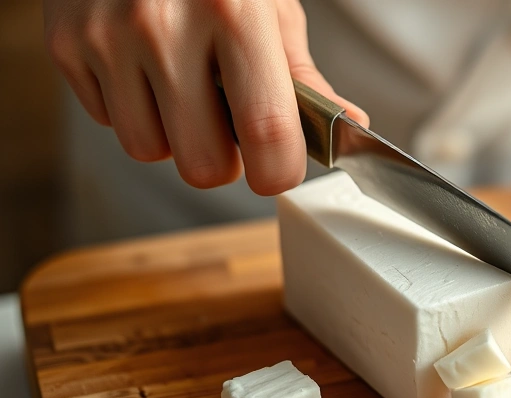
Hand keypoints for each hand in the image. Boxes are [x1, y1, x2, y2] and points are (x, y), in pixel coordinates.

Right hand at [44, 0, 369, 194]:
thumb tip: (347, 124)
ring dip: (173, 135)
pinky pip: (107, 121)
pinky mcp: (66, 45)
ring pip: (148, 150)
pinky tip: (144, 67)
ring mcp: (107, 37)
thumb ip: (302, 74)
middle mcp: (164, 27)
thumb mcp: (269, 4)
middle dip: (222, 159)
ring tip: (183, 87)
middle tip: (228, 126)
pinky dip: (131, 108)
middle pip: (201, 164)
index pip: (265, 132)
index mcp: (233, 13)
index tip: (278, 170)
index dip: (277, 171)